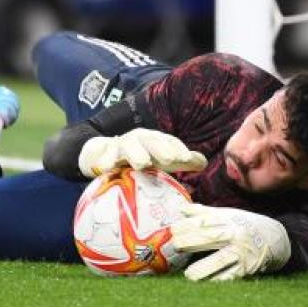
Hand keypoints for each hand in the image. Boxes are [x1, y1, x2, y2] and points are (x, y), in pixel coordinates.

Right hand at [77, 128, 207, 177]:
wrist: (105, 154)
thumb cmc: (141, 157)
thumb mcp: (161, 159)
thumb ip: (181, 161)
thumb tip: (203, 163)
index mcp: (155, 139)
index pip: (169, 141)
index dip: (178, 148)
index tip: (186, 159)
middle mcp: (139, 138)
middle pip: (151, 140)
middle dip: (161, 149)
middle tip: (170, 160)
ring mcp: (121, 144)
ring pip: (129, 145)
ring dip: (136, 153)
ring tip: (142, 163)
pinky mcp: (103, 152)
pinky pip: (105, 155)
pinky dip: (106, 160)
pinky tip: (108, 168)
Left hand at [170, 203, 290, 281]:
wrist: (276, 239)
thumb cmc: (246, 225)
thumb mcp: (230, 215)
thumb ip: (206, 213)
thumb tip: (182, 209)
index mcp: (231, 219)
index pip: (206, 221)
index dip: (188, 225)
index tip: (173, 229)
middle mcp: (236, 234)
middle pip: (211, 237)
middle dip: (191, 241)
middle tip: (176, 246)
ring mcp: (242, 252)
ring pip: (219, 261)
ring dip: (202, 269)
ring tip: (189, 274)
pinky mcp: (246, 269)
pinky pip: (229, 277)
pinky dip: (215, 280)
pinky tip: (204, 283)